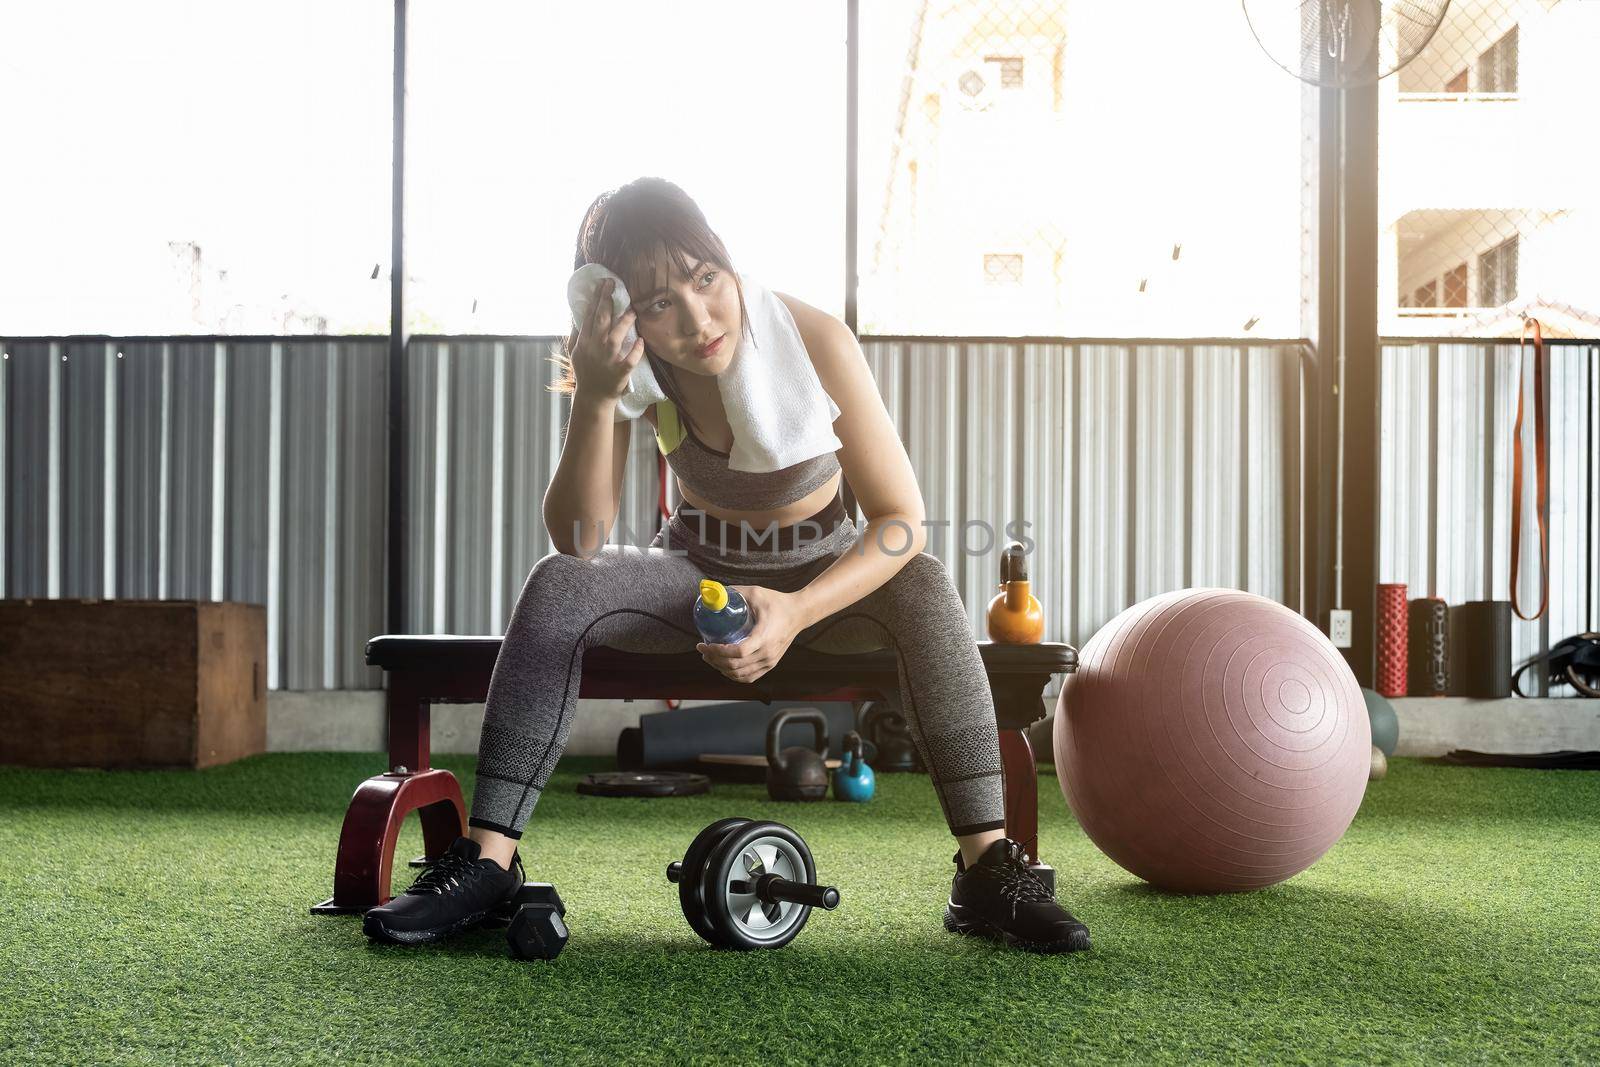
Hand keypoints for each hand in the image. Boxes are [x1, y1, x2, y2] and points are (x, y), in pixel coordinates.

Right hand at [572, 277, 644, 402]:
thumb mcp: (575, 352)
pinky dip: (635, 351)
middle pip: (601, 321)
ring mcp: (607, 360)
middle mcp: (594, 348)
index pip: (590, 316)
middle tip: (613, 284)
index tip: (602, 284)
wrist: (593, 397)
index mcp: (584, 342)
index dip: (596, 298)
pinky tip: (641, 341)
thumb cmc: (585, 372)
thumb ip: (576, 334)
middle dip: (607, 300)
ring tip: (632, 309)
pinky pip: (629, 360)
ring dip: (624, 322)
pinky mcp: (620, 372)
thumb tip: (577, 315)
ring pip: (615, 337)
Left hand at [697, 586, 805, 684]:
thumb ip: (735, 592)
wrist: (799, 613)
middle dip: (714, 660)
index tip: (705, 644)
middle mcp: (767, 653)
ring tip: (710, 658)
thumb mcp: (756, 592)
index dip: (718, 651)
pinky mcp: (770, 664)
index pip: (738, 653)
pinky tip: (724, 667)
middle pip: (735, 666)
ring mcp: (769, 661)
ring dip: (721, 669)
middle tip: (703, 650)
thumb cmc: (778, 602)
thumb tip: (713, 593)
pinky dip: (734, 675)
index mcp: (764, 637)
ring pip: (740, 674)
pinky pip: (749, 677)